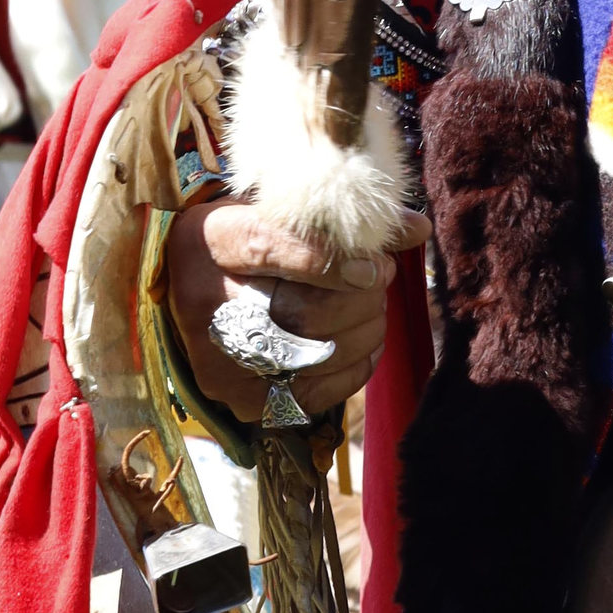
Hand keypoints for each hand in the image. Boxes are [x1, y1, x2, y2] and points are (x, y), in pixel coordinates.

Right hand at [166, 193, 420, 427]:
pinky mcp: (242, 398)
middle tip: (381, 282)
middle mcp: (205, 303)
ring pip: (316, 353)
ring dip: (365, 330)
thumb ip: (342, 219)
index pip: (269, 248)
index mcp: (210, 241)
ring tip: (373, 309)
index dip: (332, 261)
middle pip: (302, 311)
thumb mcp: (279, 214)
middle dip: (360, 298)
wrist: (197, 296)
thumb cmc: (248, 243)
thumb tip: (415, 228)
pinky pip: (318, 391)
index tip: (376, 265)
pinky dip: (355, 367)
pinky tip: (363, 343)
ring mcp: (220, 359)